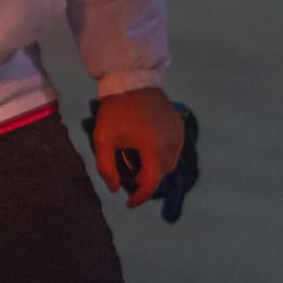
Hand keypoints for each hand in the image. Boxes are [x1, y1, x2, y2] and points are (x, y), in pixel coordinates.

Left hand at [88, 87, 184, 207]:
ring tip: (137, 161)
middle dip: (145, 181)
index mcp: (153, 149)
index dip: (139, 198)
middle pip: (160, 175)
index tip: (129, 203)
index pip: (150, 184)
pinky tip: (148, 148)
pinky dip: (163, 155)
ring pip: (170, 163)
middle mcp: (171, 144)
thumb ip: (106, 167)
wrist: (132, 79)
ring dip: (155, 168)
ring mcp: (178, 134)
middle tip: (127, 175)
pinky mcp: (180, 125)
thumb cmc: (116, 109)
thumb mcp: (103, 139)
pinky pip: (175, 149)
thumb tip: (114, 188)